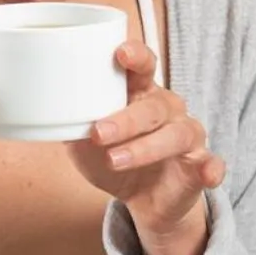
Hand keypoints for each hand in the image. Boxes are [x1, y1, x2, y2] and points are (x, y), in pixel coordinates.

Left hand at [68, 39, 224, 254]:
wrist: (145, 201)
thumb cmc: (115, 158)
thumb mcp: (84, 145)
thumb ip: (71, 126)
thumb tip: (42, 111)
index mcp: (140, 94)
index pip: (143, 65)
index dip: (135, 55)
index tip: (119, 53)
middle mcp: (168, 109)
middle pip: (153, 105)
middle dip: (125, 119)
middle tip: (98, 133)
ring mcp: (188, 136)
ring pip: (177, 134)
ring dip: (146, 147)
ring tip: (115, 160)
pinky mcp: (201, 166)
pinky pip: (212, 163)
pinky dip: (211, 167)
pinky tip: (206, 173)